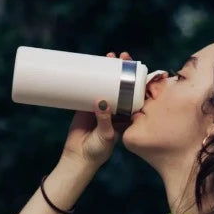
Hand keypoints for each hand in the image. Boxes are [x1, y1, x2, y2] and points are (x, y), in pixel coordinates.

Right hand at [61, 51, 133, 168]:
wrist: (78, 157)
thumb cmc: (97, 151)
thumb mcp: (105, 136)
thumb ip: (105, 121)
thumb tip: (102, 103)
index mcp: (126, 116)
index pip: (134, 94)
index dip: (135, 80)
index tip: (134, 68)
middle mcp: (115, 109)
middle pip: (121, 85)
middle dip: (121, 70)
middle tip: (119, 56)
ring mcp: (101, 106)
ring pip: (106, 84)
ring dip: (107, 70)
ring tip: (107, 56)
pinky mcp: (86, 105)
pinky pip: (90, 89)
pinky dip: (91, 78)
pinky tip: (91, 66)